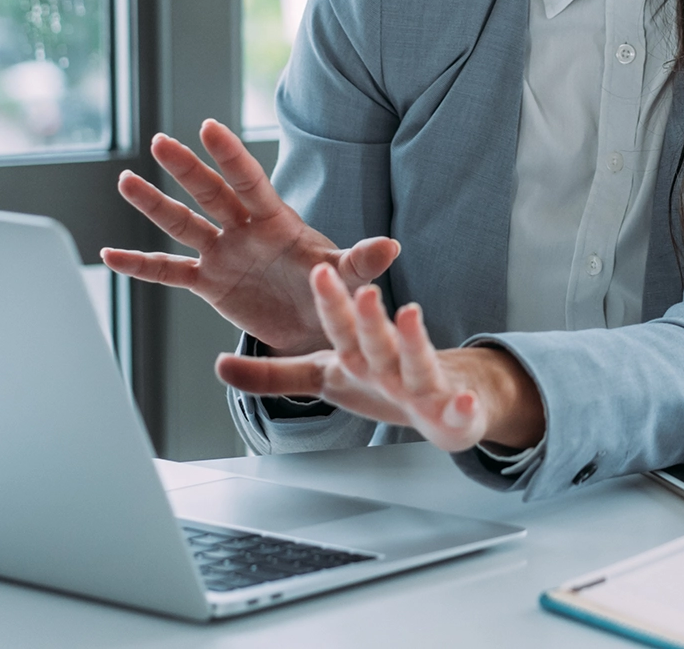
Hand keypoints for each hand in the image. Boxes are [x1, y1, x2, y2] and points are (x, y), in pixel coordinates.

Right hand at [99, 120, 398, 354]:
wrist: (318, 325)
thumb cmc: (333, 289)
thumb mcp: (348, 277)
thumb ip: (363, 261)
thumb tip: (393, 246)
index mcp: (278, 222)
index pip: (251, 182)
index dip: (232, 155)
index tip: (210, 126)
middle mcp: (244, 231)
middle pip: (211, 194)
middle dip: (188, 169)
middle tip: (161, 141)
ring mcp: (223, 255)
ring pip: (183, 224)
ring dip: (155, 205)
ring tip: (125, 181)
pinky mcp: (208, 284)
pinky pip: (169, 271)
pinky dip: (140, 266)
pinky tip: (109, 255)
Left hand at [215, 264, 545, 453]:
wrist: (445, 397)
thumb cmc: (381, 380)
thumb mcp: (324, 377)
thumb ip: (274, 375)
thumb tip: (220, 365)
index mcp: (359, 354)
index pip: (341, 326)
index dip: (330, 303)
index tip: (318, 272)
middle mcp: (391, 363)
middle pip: (377, 341)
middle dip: (370, 319)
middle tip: (364, 291)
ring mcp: (425, 385)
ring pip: (419, 363)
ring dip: (415, 341)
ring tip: (412, 315)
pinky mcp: (454, 412)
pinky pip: (460, 411)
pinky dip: (463, 407)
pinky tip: (463, 401)